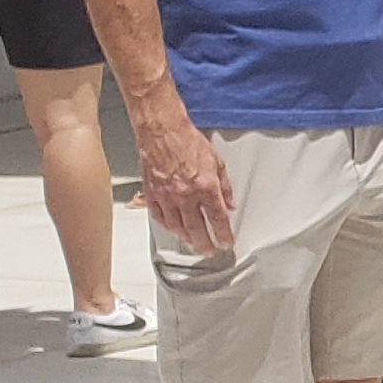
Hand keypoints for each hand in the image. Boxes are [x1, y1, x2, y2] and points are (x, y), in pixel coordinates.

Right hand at [138, 113, 234, 256]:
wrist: (162, 131)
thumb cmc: (188, 142)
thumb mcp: (218, 162)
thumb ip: (225, 186)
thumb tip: (230, 204)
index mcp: (205, 187)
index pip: (218, 219)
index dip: (223, 234)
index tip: (226, 242)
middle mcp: (186, 195)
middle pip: (196, 229)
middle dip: (205, 243)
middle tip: (210, 250)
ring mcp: (166, 196)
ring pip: (176, 226)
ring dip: (186, 238)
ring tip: (193, 243)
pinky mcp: (152, 193)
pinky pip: (159, 217)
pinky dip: (168, 226)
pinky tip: (173, 229)